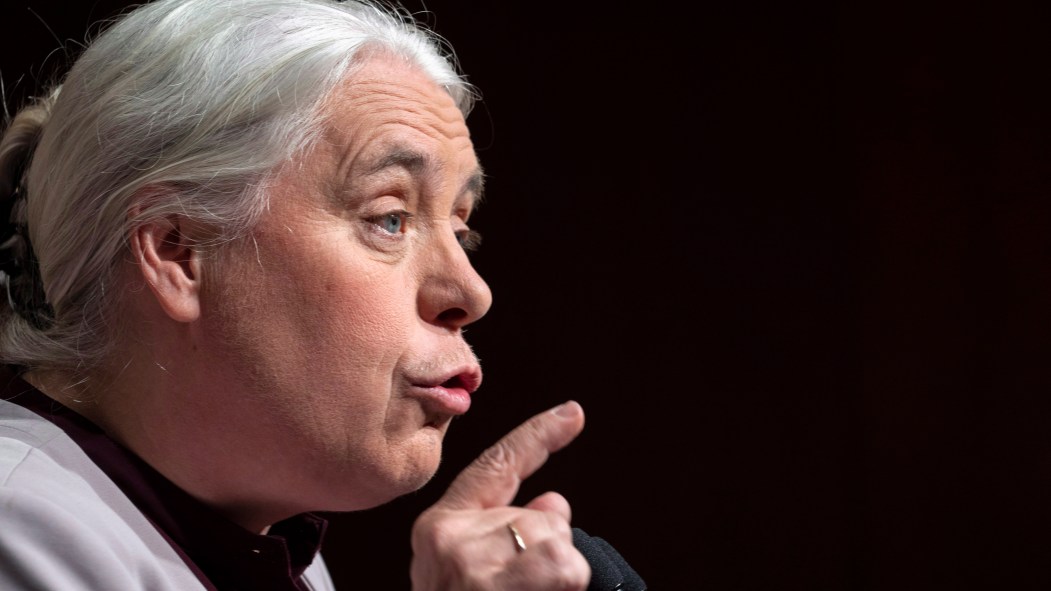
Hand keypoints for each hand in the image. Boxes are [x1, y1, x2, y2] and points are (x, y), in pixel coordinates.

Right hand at [410, 401, 590, 590]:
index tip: (571, 412)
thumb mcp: (473, 575)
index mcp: (441, 528)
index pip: (495, 465)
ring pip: (556, 539)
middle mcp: (448, 538)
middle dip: (546, 554)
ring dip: (558, 578)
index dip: (539, 435)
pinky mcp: (493, 583)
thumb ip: (506, 532)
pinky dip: (566, 587)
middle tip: (519, 589)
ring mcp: (469, 561)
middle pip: (539, 516)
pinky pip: (567, 567)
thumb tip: (552, 502)